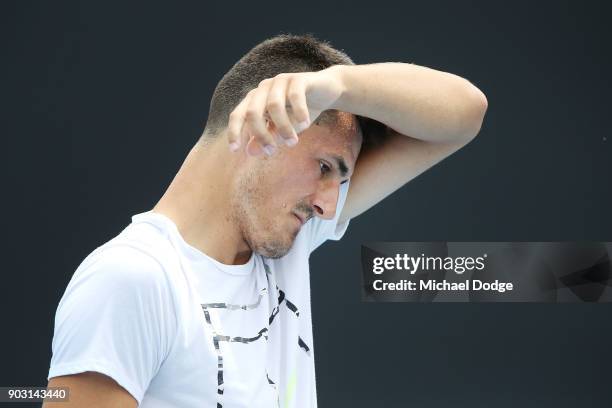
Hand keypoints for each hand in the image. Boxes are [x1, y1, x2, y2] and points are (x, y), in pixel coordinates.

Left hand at [226, 65, 344, 155]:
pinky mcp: (298, 79)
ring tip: (293, 142)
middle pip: (253, 112)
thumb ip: (266, 137)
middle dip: (261, 135)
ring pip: (274, 106)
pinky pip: (295, 96)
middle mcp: (263, 89)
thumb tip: (249, 152)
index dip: (234, 132)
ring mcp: (280, 81)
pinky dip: (299, 113)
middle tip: (271, 152)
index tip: (234, 150)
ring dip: (283, 128)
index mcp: (255, 100)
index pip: (238, 115)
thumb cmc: (300, 112)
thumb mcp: (282, 128)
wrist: (326, 91)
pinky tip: (305, 124)